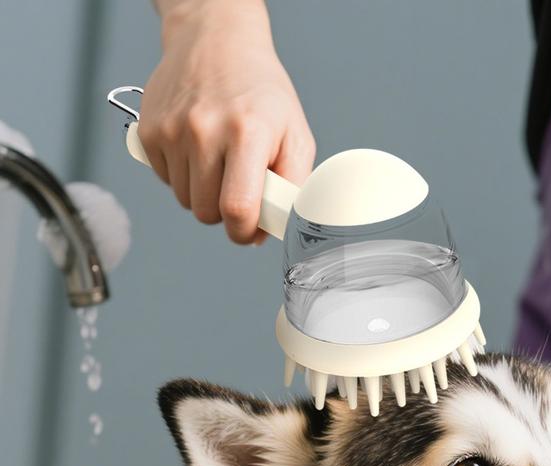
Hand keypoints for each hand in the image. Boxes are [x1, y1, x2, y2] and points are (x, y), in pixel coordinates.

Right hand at [141, 0, 314, 242]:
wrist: (215, 41)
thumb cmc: (260, 92)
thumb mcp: (296, 134)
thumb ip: (293, 185)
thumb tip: (272, 227)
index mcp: (246, 133)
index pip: (237, 208)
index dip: (244, 232)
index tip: (251, 230)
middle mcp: (203, 130)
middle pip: (207, 212)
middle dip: (225, 214)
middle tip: (239, 191)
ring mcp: (171, 130)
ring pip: (185, 200)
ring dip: (204, 195)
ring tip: (220, 164)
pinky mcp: (148, 131)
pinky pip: (166, 181)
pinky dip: (183, 176)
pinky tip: (198, 151)